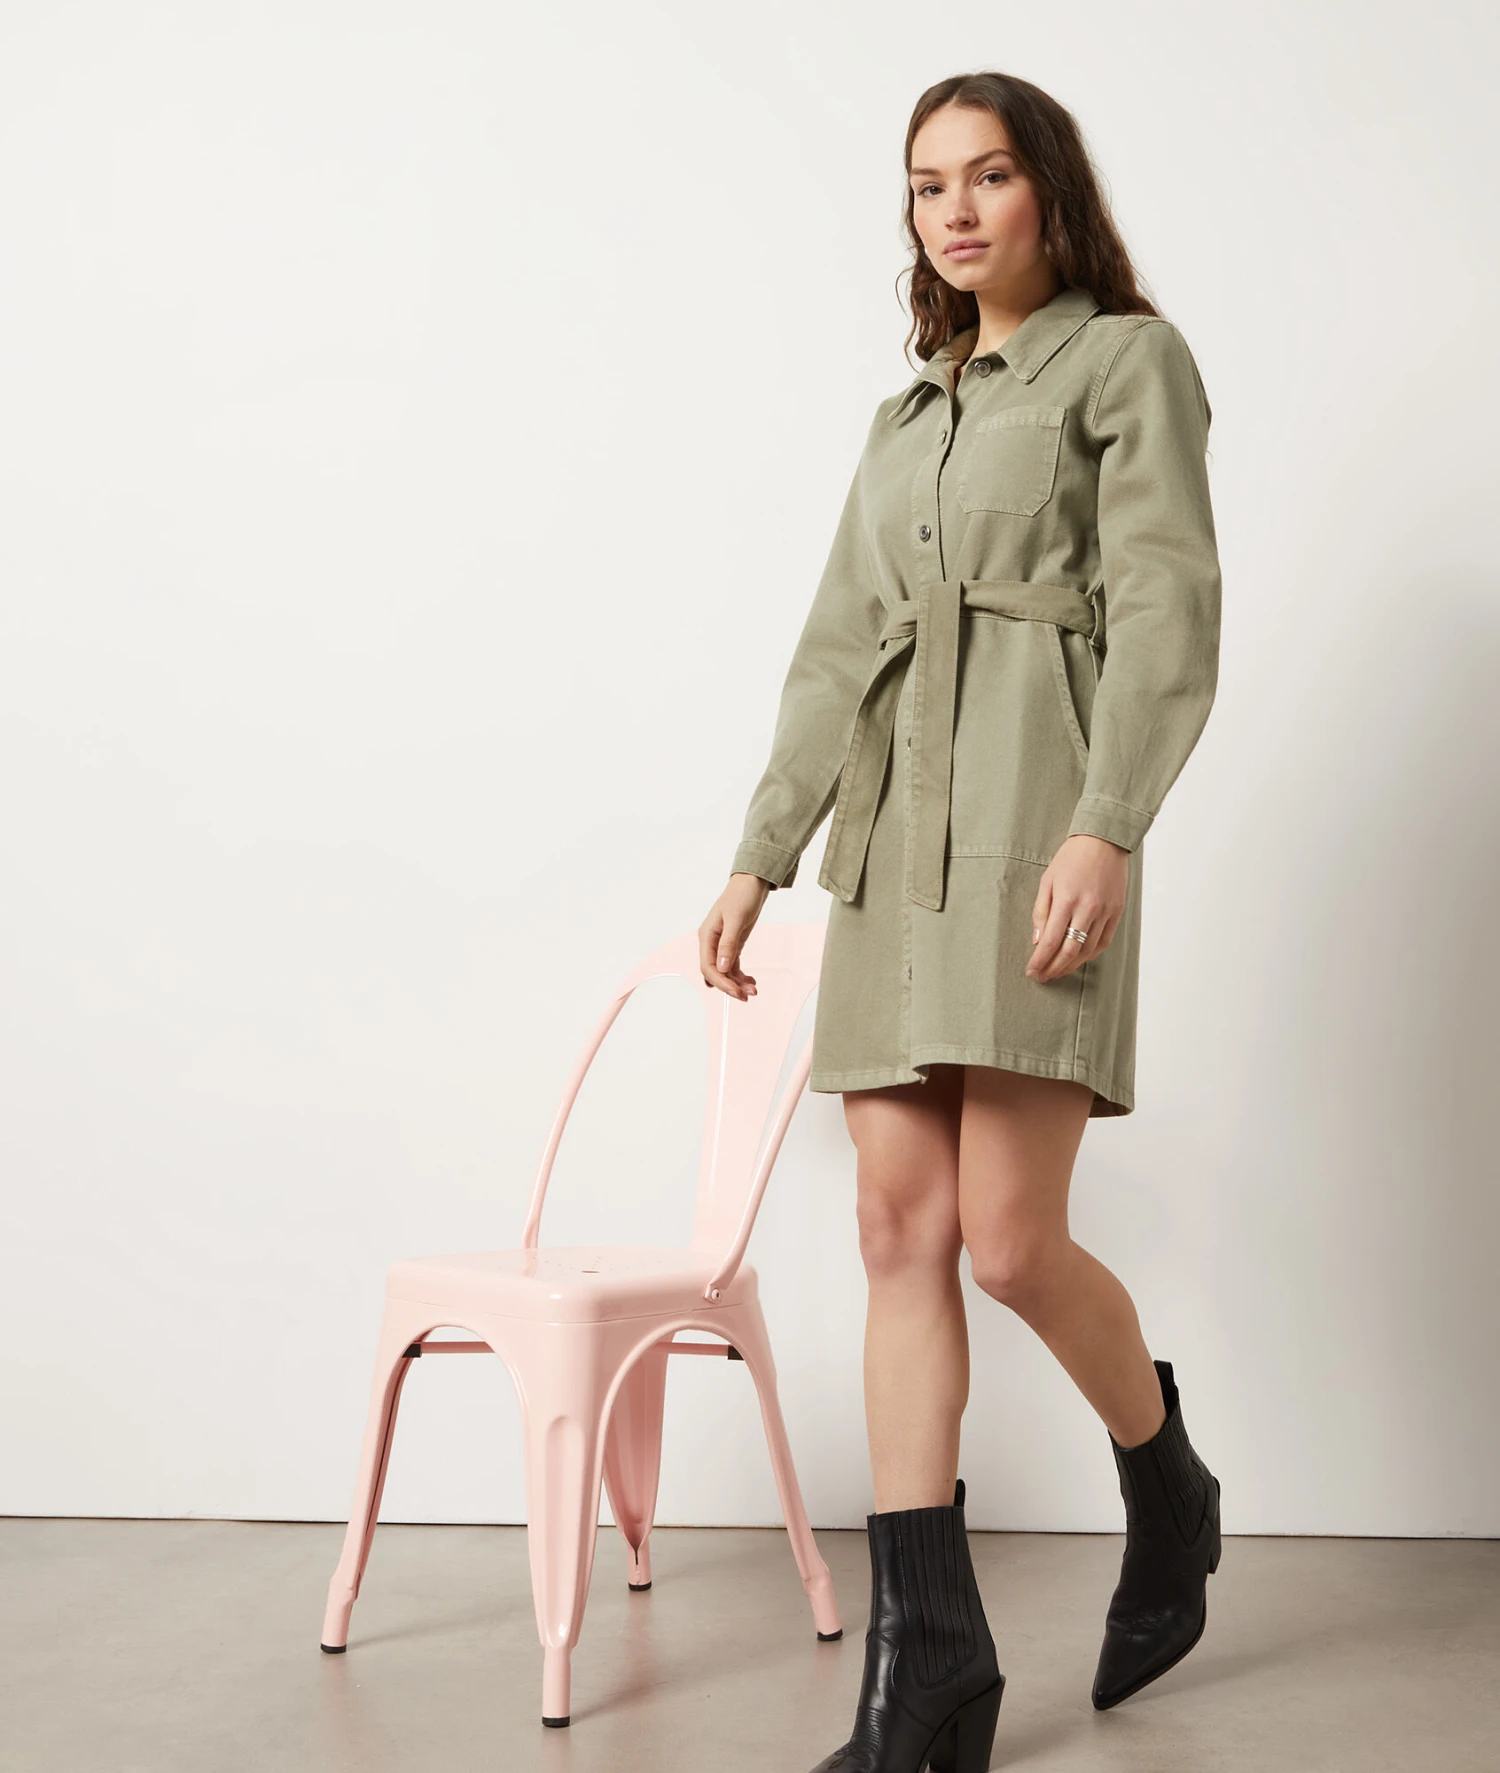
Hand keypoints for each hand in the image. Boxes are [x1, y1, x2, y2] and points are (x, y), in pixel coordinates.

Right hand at [700, 873, 769, 998]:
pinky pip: (733, 966)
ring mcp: (722, 945)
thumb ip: (728, 944)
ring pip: (725, 972)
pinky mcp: (732, 945)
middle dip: (729, 986)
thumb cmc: (741, 896)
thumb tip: (722, 968)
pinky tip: (750, 981)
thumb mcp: (736, 919)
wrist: (752, 884)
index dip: (721, 982)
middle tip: (747, 996)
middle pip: (715, 973)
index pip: (708, 967)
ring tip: (752, 990)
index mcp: (707, 936)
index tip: (736, 992)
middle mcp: (711, 943)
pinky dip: (740, 976)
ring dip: (736, 983)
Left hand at [1027, 834, 1127, 983]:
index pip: (1051, 941)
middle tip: (1042, 977)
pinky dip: (1089, 955)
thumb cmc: (1071, 858)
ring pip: (1087, 951)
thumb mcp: (1047, 880)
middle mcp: (1088, 908)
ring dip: (1070, 966)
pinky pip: (1103, 942)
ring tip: (1057, 972)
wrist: (1103, 841)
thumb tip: (1038, 940)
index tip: (1031, 971)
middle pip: (1069, 951)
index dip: (1040, 960)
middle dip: (1053, 969)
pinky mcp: (1117, 912)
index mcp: (1066, 899)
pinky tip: (1077, 959)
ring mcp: (1105, 912)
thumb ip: (1041, 912)